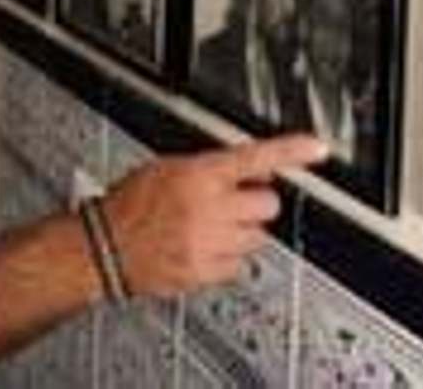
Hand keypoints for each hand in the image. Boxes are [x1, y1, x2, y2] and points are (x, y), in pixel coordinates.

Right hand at [101, 133, 326, 298]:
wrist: (104, 247)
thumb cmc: (131, 204)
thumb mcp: (168, 167)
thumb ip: (212, 168)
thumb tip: (250, 169)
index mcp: (199, 175)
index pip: (255, 157)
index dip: (291, 152)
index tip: (317, 149)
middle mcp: (209, 208)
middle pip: (268, 203)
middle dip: (257, 202)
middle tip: (234, 203)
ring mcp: (210, 243)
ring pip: (259, 237)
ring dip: (245, 231)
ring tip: (215, 228)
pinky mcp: (207, 273)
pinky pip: (242, 266)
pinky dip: (230, 259)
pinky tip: (206, 250)